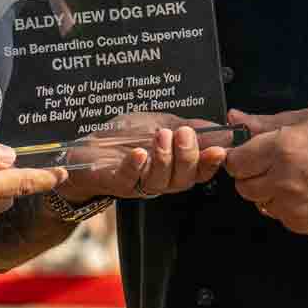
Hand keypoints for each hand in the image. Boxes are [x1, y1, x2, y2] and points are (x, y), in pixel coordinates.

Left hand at [62, 113, 231, 204]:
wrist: (86, 148)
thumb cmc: (124, 138)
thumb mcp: (161, 123)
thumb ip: (190, 126)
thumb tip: (221, 129)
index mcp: (175, 167)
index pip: (200, 171)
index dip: (212, 164)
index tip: (219, 149)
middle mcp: (160, 180)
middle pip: (183, 179)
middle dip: (188, 156)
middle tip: (184, 134)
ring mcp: (138, 184)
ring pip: (160, 181)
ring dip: (164, 158)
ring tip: (162, 135)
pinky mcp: (115, 183)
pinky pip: (128, 180)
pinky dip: (135, 167)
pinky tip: (139, 153)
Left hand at [223, 107, 307, 237]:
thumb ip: (266, 122)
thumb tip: (235, 119)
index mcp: (283, 150)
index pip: (235, 161)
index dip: (240, 155)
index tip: (250, 152)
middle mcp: (285, 182)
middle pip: (243, 186)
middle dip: (252, 174)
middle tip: (273, 162)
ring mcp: (297, 208)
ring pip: (261, 204)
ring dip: (270, 192)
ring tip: (296, 177)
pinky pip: (283, 218)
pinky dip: (288, 207)